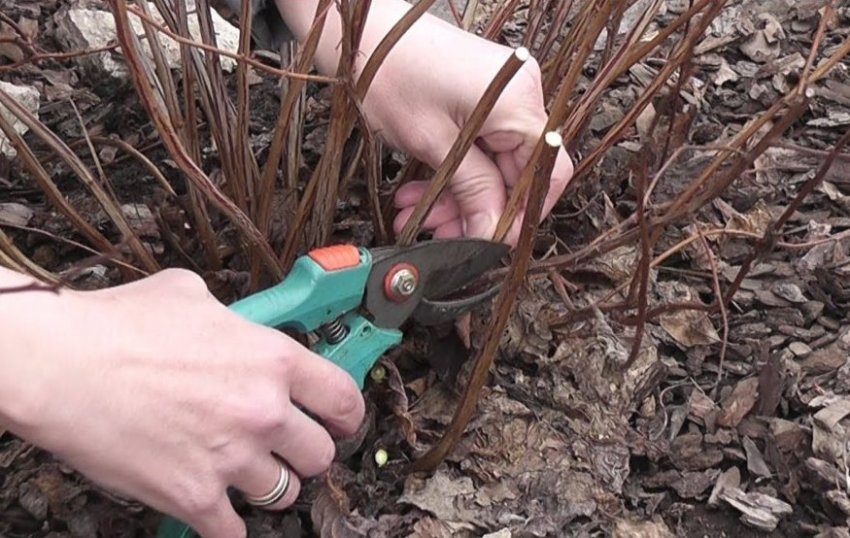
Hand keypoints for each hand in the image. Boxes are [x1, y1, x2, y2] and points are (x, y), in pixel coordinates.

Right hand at [5, 269, 363, 537]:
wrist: (60, 364)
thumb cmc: (119, 325)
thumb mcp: (193, 296)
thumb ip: (234, 319)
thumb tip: (238, 327)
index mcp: (272, 360)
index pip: (344, 399)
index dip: (346, 414)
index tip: (339, 421)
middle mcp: (263, 412)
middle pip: (320, 454)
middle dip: (305, 452)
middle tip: (286, 448)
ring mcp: (232, 459)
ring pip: (285, 493)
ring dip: (270, 485)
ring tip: (246, 473)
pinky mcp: (194, 497)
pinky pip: (234, 532)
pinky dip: (229, 526)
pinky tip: (219, 511)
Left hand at [276, 0, 573, 245]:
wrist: (359, 30)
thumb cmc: (390, 74)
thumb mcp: (433, 144)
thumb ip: (472, 190)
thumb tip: (494, 233)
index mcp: (519, 102)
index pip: (548, 172)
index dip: (523, 214)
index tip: (491, 242)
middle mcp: (520, 95)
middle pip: (515, 173)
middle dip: (475, 209)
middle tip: (439, 235)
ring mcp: (501, 95)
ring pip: (491, 165)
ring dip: (456, 196)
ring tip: (415, 216)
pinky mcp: (480, 97)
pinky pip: (477, 147)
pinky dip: (451, 173)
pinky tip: (417, 194)